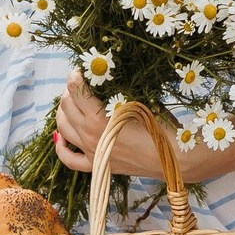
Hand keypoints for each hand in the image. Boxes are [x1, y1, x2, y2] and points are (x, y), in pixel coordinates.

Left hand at [51, 73, 165, 178]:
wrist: (173, 157)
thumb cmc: (160, 127)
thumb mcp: (138, 102)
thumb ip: (117, 92)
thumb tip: (103, 78)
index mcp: (98, 118)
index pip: (77, 91)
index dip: (76, 77)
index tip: (80, 69)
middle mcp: (89, 135)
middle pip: (66, 107)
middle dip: (69, 91)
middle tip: (78, 84)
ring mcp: (91, 152)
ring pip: (63, 128)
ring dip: (63, 112)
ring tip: (70, 102)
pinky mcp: (96, 165)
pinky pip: (69, 159)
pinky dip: (61, 147)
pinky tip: (60, 138)